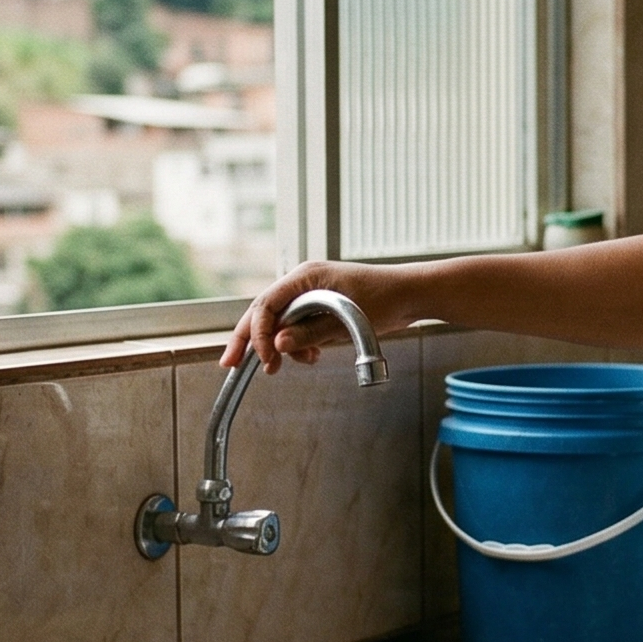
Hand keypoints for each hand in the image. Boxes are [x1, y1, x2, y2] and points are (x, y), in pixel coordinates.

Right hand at [220, 261, 414, 372]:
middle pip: (264, 312)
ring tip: (297, 363)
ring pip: (280, 323)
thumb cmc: (386, 299)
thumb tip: (277, 345)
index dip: (258, 332)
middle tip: (231, 364)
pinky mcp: (320, 308)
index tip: (264, 358)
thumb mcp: (346, 320)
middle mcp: (303, 282)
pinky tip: (312, 356)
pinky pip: (297, 327)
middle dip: (249, 340)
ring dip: (281, 346)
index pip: (266, 304)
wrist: (412, 295)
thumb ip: (310, 333)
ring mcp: (311, 294)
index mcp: (305, 276)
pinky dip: (299, 344)